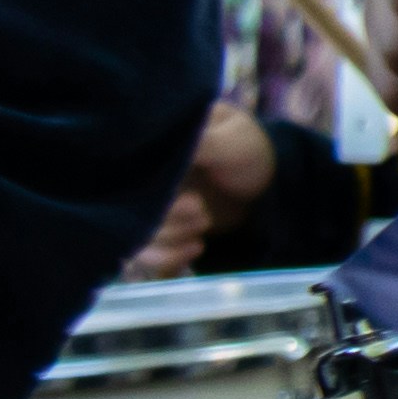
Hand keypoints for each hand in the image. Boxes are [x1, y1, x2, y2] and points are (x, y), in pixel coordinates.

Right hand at [122, 99, 282, 277]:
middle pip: (129, 206)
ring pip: (138, 232)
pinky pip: (147, 253)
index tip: (189, 196)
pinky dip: (167, 258)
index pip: (128, 168)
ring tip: (204, 222)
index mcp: (157, 144)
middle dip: (165, 216)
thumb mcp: (232, 140)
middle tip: (200, 209)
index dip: (149, 188)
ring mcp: (151, 204)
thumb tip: (163, 140)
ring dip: (169, 236)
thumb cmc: (249, 151)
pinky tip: (196, 248)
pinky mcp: (160, 229)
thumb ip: (201, 142)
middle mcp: (145, 175)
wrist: (269, 184)